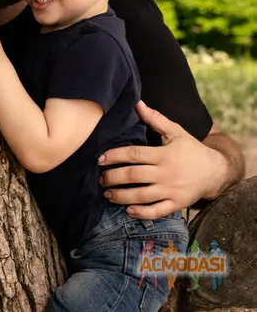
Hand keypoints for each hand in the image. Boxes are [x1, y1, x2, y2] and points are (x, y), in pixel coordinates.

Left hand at [98, 100, 227, 218]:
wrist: (215, 171)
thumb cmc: (191, 149)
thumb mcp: (175, 131)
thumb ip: (155, 118)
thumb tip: (137, 103)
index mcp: (163, 154)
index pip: (134, 154)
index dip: (115, 156)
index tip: (100, 159)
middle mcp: (166, 173)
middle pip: (134, 176)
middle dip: (113, 178)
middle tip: (100, 179)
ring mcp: (171, 190)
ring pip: (141, 196)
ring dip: (121, 196)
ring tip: (107, 194)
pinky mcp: (176, 204)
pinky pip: (156, 211)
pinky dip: (141, 213)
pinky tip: (128, 210)